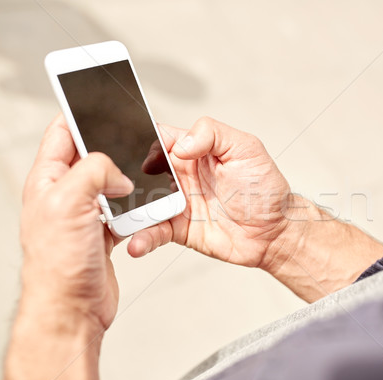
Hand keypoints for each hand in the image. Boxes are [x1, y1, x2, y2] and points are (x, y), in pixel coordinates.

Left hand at [19, 114, 132, 329]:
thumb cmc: (59, 263)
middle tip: (133, 143)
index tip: (101, 102)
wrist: (72, 309)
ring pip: (111, 185)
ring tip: (139, 185)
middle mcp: (64, 195)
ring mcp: (83, 215)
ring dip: (128, 184)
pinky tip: (140, 214)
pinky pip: (123, 211)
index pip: (61, 133)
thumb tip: (118, 173)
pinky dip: (135, 210)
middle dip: (114, 150)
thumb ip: (95, 171)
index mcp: (47, 179)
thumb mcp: (70, 202)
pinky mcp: (101, 233)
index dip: (80, 115)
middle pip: (92, 158)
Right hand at [129, 117, 382, 301]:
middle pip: (140, 170)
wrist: (275, 231)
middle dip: (122, 175)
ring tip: (116, 216)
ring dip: (127, 209)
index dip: (141, 137)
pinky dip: (143, 237)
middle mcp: (181, 175)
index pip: (159, 137)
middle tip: (107, 183)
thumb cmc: (264, 187)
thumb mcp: (246, 147)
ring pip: (142, 203)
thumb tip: (180, 144)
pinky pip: (154, 231)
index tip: (122, 141)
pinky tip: (137, 242)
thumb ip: (212, 134)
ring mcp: (178, 203)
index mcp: (194, 151)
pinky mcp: (179, 229)